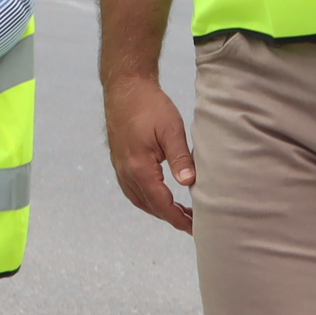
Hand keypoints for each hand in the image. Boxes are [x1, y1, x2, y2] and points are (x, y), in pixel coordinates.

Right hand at [104, 73, 196, 232]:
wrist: (125, 87)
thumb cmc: (149, 105)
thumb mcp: (171, 130)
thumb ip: (180, 158)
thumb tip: (190, 184)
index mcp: (139, 168)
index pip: (161, 204)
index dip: (179, 219)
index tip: (195, 228)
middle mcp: (126, 172)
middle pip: (150, 206)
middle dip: (171, 217)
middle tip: (193, 223)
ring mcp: (120, 167)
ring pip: (140, 200)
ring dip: (159, 209)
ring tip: (180, 213)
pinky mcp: (120, 161)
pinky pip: (133, 189)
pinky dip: (148, 198)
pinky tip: (160, 195)